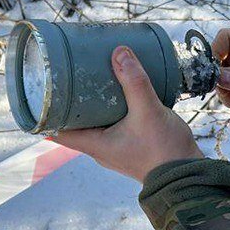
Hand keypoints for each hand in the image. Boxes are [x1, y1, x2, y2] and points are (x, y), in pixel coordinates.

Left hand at [51, 46, 202, 182]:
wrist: (189, 176)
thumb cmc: (163, 150)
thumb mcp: (148, 111)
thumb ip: (134, 82)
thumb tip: (119, 52)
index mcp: (94, 145)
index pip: (56, 132)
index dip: (44, 113)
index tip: (41, 92)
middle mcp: (101, 149)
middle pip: (76, 124)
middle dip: (72, 101)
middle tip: (71, 76)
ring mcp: (117, 149)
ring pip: (97, 124)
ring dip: (94, 105)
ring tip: (96, 80)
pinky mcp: (132, 146)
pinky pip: (114, 125)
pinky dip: (113, 110)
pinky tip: (122, 94)